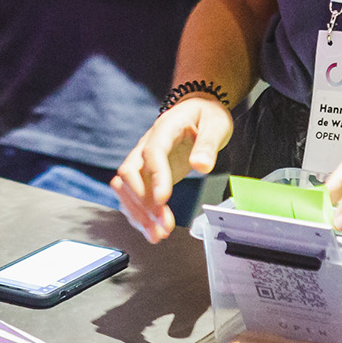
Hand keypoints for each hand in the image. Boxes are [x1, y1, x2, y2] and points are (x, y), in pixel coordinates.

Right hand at [112, 96, 231, 242]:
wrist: (197, 108)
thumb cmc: (205, 114)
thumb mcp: (215, 124)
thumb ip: (207, 145)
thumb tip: (201, 164)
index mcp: (163, 129)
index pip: (152, 154)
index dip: (155, 178)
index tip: (163, 200)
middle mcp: (146, 145)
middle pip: (129, 173)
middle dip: (142, 202)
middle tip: (162, 225)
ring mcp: (143, 161)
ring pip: (125, 188)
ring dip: (138, 213)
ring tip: (156, 234)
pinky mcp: (147, 175)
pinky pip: (133, 195)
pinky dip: (139, 214)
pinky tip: (152, 229)